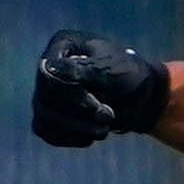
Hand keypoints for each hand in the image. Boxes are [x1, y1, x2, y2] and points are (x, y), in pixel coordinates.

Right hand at [32, 29, 168, 146]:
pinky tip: (88, 138)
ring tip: (102, 131)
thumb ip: (82, 70)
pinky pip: (45, 130)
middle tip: (108, 116)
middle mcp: (49, 66)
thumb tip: (48, 67)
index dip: (70, 94)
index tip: (97, 104)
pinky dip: (67, 138)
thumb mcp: (111, 70)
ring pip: (44, 116)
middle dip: (78, 113)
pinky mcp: (48, 113)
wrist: (138, 96)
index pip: (49, 74)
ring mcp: (45, 90)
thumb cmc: (128, 76)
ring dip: (75, 129)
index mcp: (63, 45)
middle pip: (45, 97)